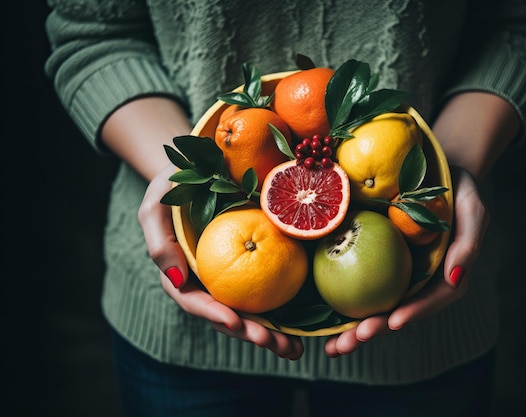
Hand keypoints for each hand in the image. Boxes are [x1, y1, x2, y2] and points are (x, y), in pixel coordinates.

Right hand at [138, 164, 304, 359]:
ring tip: (294, 350)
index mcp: (182, 276)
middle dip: (251, 334)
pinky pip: (270, 292)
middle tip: (275, 345)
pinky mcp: (255, 266)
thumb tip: (177, 279)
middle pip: (228, 316)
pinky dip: (286, 313)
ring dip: (273, 335)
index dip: (214, 315)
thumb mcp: (155, 208)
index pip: (196, 302)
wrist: (200, 169)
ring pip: (251, 313)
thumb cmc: (170, 188)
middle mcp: (209, 283)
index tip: (236, 322)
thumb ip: (159, 243)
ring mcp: (233, 277)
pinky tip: (305, 329)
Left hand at [324, 166, 489, 356]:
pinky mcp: (369, 254)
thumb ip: (469, 243)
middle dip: (373, 329)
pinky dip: (337, 296)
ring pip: (373, 302)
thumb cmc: (455, 187)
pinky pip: (353, 274)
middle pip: (396, 309)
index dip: (413, 312)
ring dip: (352, 328)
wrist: (427, 163)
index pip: (431, 298)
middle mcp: (415, 276)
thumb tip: (455, 278)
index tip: (392, 322)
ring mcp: (391, 268)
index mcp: (441, 272)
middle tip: (349, 343)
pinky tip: (316, 316)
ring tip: (331, 347)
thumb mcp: (471, 209)